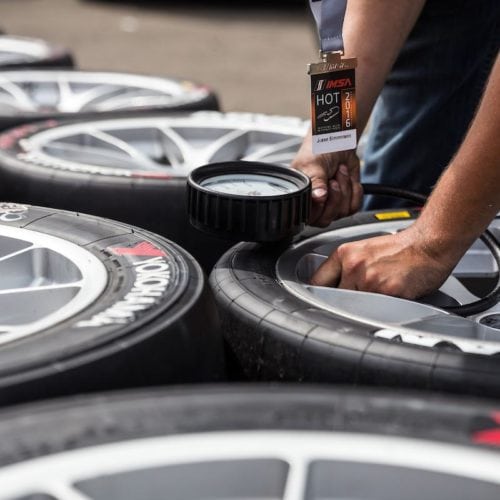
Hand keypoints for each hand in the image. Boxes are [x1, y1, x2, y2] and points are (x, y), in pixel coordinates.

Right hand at [291, 129, 362, 225]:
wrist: (339, 140)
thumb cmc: (319, 150)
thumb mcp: (313, 165)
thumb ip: (315, 182)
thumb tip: (318, 197)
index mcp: (300, 198)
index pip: (309, 217)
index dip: (319, 206)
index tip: (323, 190)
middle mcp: (314, 205)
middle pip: (326, 218)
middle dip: (335, 197)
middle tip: (332, 180)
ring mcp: (330, 205)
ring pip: (342, 212)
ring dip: (345, 189)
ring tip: (338, 173)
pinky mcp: (345, 202)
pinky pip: (354, 206)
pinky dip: (354, 190)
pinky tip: (347, 178)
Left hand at [310, 226, 457, 299]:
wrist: (430, 243)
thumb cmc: (402, 248)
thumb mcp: (365, 250)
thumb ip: (347, 268)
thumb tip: (332, 288)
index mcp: (345, 254)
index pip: (318, 281)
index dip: (319, 294)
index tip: (320, 300)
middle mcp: (353, 265)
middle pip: (334, 298)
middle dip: (344, 302)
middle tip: (359, 299)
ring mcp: (368, 280)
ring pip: (354, 307)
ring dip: (364, 308)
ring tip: (380, 296)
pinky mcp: (386, 292)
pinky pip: (375, 310)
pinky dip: (382, 310)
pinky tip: (391, 299)